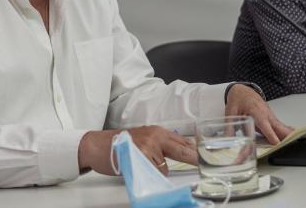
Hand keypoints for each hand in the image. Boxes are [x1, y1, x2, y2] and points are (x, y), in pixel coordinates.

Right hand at [78, 126, 196, 175]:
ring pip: (165, 167)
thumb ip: (161, 145)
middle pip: (181, 150)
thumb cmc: (119, 144)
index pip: (182, 141)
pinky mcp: (141, 156)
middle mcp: (155, 136)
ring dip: (157, 170)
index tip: (207, 156)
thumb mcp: (144, 139)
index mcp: (158, 131)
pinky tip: (136, 166)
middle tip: (204, 164)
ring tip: (141, 164)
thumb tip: (181, 154)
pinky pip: (152, 171)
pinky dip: (148, 174)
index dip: (195, 150)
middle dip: (194, 158)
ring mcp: (149, 146)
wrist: (97, 145)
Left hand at [225, 84, 292, 144]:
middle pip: (278, 126)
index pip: (265, 126)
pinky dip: (286, 131)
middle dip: (286, 135)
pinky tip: (293, 136)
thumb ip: (230, 127)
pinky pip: (279, 125)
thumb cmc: (238, 99)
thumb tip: (227, 141)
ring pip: (280, 126)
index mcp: (256, 112)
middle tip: (294, 143)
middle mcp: (265, 114)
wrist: (242, 89)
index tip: (277, 144)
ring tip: (299, 142)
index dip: (271, 135)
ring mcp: (269, 115)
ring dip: (289, 134)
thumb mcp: (230, 112)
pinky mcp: (270, 118)